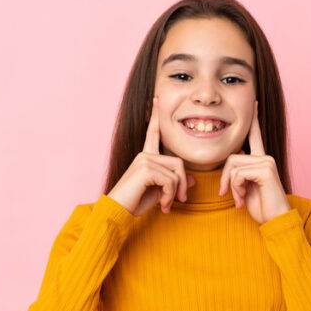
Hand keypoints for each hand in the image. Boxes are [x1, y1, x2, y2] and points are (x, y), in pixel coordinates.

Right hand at [106, 94, 194, 215]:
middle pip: (178, 163)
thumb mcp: (159, 192)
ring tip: (166, 206)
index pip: (153, 133)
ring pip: (176, 173)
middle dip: (182, 184)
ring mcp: (144, 160)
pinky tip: (162, 206)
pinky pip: (171, 180)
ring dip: (175, 193)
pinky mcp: (146, 168)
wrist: (117, 212)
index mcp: (145, 157)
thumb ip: (173, 182)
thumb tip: (192, 180)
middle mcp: (144, 155)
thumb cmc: (134, 203)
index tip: (156, 99)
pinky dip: (170, 196)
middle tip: (178, 201)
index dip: (156, 116)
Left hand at [218, 100, 291, 224]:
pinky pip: (238, 173)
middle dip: (225, 177)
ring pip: (233, 165)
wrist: (275, 220)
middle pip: (232, 156)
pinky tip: (242, 200)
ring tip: (238, 199)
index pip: (255, 136)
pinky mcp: (266, 169)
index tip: (254, 102)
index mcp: (261, 160)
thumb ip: (239, 173)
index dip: (254, 120)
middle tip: (227, 194)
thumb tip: (231, 165)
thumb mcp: (245, 188)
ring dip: (231, 186)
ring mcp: (267, 161)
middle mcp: (266, 157)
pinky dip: (235, 189)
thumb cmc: (260, 207)